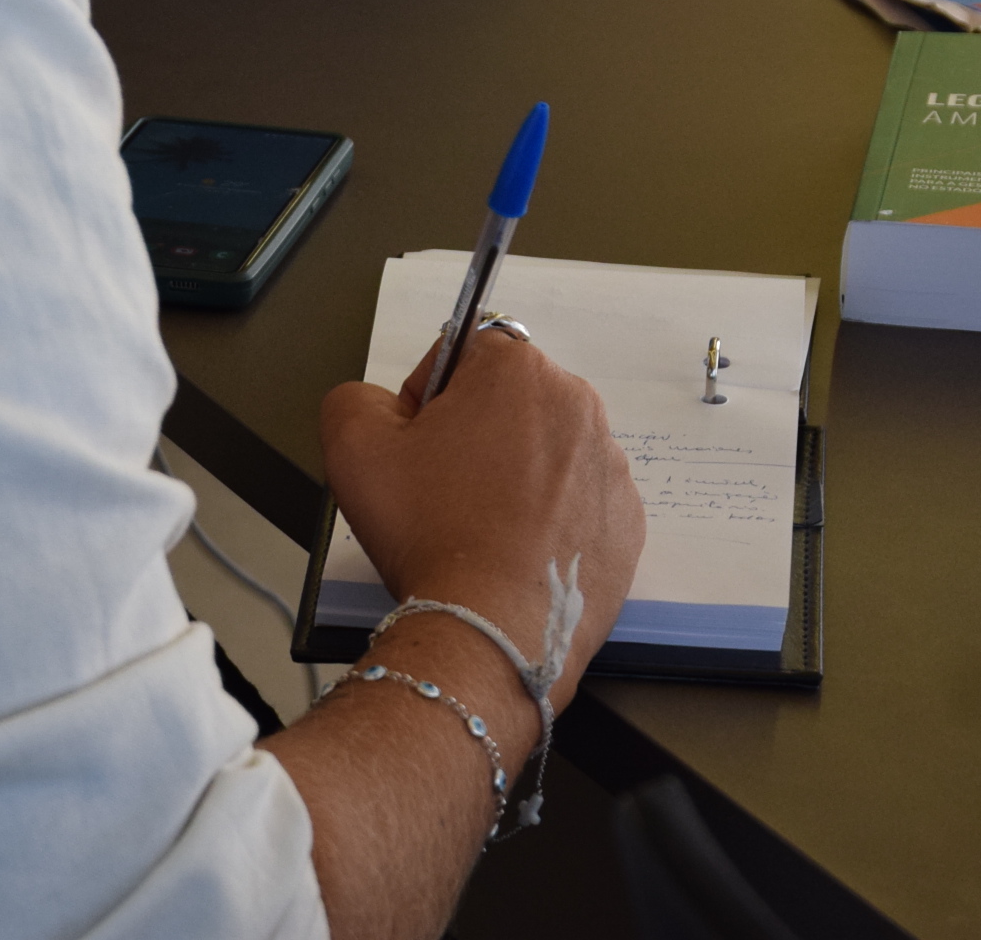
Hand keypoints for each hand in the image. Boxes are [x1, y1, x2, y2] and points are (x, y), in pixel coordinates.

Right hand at [319, 329, 643, 711]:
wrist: (490, 628)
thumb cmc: (429, 531)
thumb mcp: (353, 446)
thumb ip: (357, 397)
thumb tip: (385, 405)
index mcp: (518, 370)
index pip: (464, 352)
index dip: (429, 396)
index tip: (416, 445)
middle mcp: (578, 404)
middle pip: (511, 402)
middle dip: (476, 434)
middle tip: (442, 491)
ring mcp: (611, 465)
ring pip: (547, 452)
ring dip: (515, 476)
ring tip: (480, 529)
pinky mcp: (626, 521)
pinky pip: (579, 502)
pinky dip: (549, 519)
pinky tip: (515, 553)